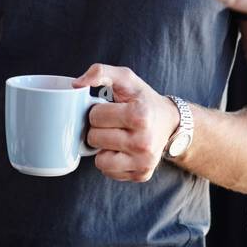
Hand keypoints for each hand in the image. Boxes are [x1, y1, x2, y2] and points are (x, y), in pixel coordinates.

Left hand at [72, 64, 180, 181]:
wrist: (170, 122)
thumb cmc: (143, 99)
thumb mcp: (126, 78)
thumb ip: (101, 72)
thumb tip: (76, 84)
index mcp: (140, 115)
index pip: (95, 116)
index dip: (98, 110)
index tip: (112, 109)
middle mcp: (144, 142)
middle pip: (94, 138)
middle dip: (99, 129)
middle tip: (114, 123)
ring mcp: (144, 162)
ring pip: (99, 160)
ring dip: (102, 148)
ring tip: (115, 137)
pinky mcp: (141, 175)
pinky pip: (108, 172)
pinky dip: (110, 161)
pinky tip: (121, 150)